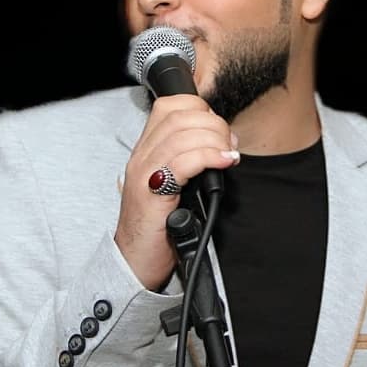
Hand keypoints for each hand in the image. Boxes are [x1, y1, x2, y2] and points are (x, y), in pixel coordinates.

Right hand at [115, 94, 238, 288]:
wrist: (136, 261)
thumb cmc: (159, 226)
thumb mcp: (175, 184)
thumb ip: (190, 161)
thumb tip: (223, 143)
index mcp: (147, 149)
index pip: (171, 105)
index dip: (201, 108)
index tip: (220, 130)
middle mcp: (142, 156)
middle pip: (179, 115)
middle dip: (213, 124)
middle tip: (229, 144)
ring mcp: (144, 173)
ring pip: (182, 135)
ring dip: (215, 140)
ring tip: (228, 155)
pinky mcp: (151, 194)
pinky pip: (182, 162)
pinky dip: (208, 157)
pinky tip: (224, 163)